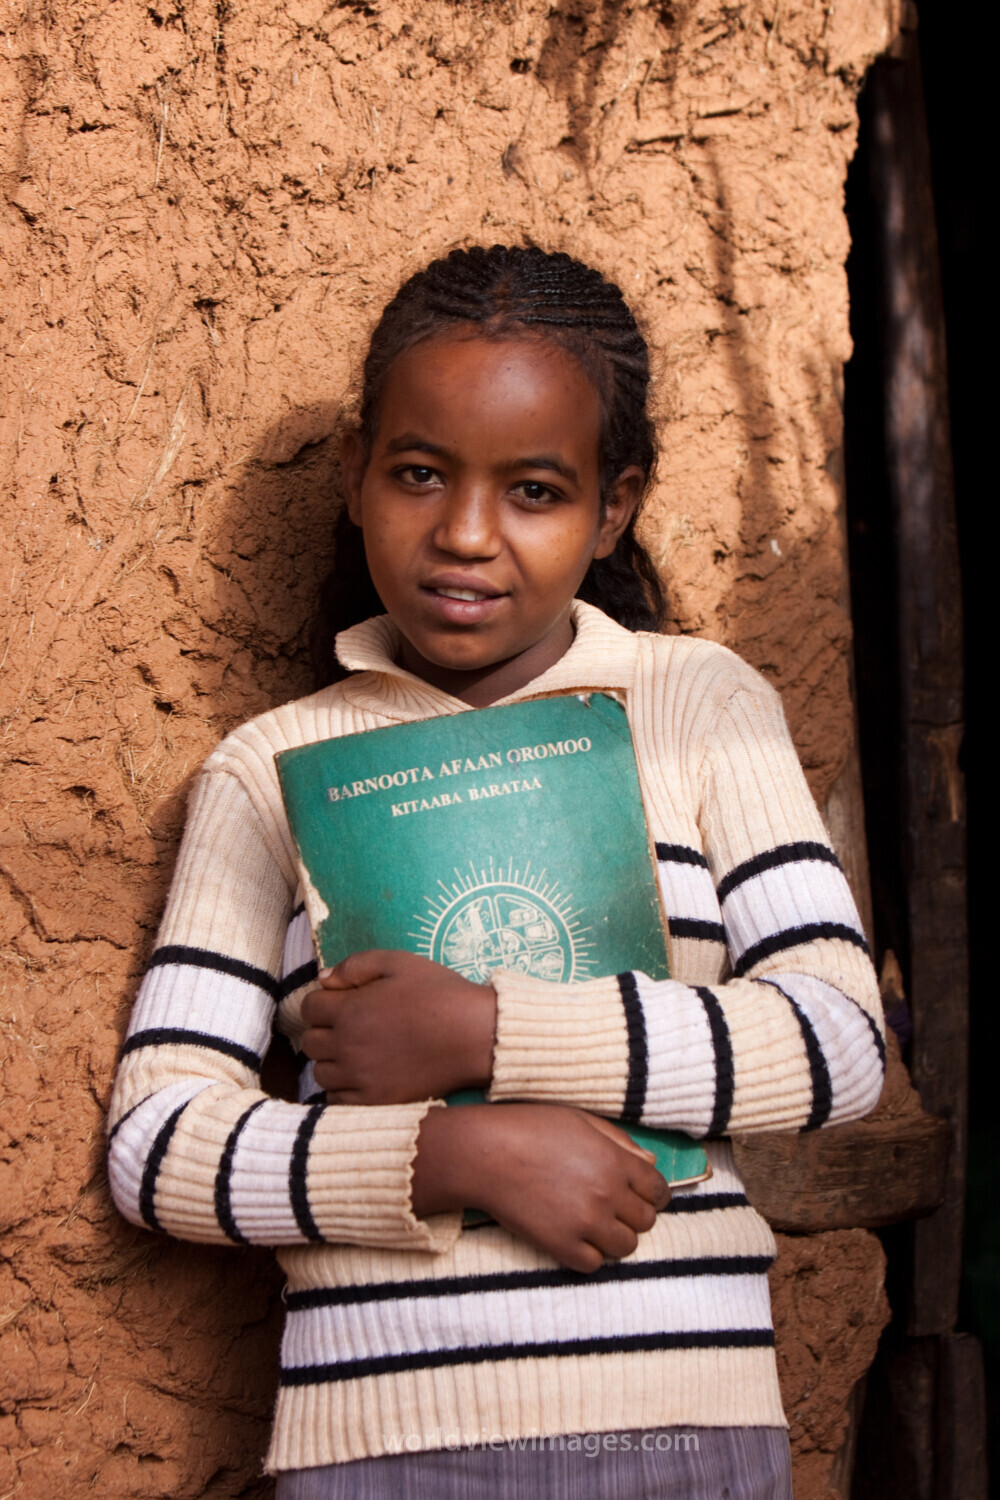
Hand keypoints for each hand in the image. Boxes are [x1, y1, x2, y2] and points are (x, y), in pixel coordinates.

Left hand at [300, 949, 496, 1103]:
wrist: (474, 1036)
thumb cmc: (440, 994)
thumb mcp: (400, 962)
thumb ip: (356, 965)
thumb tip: (323, 980)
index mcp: (350, 1009)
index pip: (308, 1007)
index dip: (322, 1002)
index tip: (340, 1003)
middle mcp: (348, 1045)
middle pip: (310, 1042)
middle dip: (324, 1030)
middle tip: (349, 1026)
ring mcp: (360, 1076)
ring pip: (320, 1072)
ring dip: (331, 1060)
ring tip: (356, 1051)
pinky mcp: (374, 1101)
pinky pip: (337, 1099)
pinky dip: (343, 1088)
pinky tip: (363, 1075)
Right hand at [412, 1103, 670, 1272]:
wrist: (484, 1154)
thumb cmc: (529, 1128)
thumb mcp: (580, 1120)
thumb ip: (620, 1142)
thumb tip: (651, 1162)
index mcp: (615, 1161)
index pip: (658, 1189)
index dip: (653, 1193)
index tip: (641, 1195)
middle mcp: (607, 1194)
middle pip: (646, 1221)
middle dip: (633, 1214)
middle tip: (613, 1207)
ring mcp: (586, 1223)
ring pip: (625, 1247)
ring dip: (615, 1237)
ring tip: (595, 1224)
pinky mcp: (561, 1246)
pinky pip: (594, 1264)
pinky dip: (589, 1254)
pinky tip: (575, 1237)